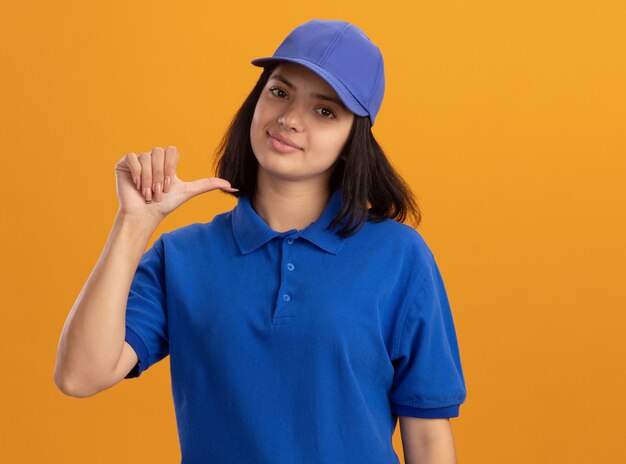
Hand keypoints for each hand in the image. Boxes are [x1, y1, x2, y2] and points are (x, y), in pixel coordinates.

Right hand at [114, 146, 237, 221]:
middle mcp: (152, 158)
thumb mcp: (189, 191)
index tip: (169, 185)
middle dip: (161, 175)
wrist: (146, 214)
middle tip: (158, 191)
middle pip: (159, 152)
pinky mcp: (124, 162)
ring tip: (148, 192)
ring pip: (147, 157)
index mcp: (166, 161)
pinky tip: (137, 186)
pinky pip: (133, 158)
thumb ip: (208, 184)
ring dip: (149, 178)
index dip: (171, 168)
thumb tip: (234, 186)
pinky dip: (137, 174)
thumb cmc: (165, 205)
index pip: (172, 150)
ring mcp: (137, 159)